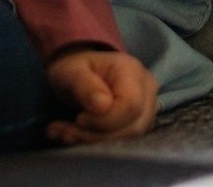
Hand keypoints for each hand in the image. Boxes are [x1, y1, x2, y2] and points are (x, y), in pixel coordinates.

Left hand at [43, 47, 157, 144]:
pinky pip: (124, 142)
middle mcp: (147, 90)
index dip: (105, 120)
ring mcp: (148, 109)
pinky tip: (74, 136)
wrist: (79, 73)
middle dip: (96, 135)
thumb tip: (102, 105)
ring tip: (65, 133)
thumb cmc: (75, 69)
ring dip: (93, 141)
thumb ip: (84, 85)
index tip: (79, 119)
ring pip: (129, 139)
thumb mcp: (70, 71)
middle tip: (64, 131)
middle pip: (133, 127)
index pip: (131, 105)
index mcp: (131, 71)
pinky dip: (96, 143)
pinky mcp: (140, 124)